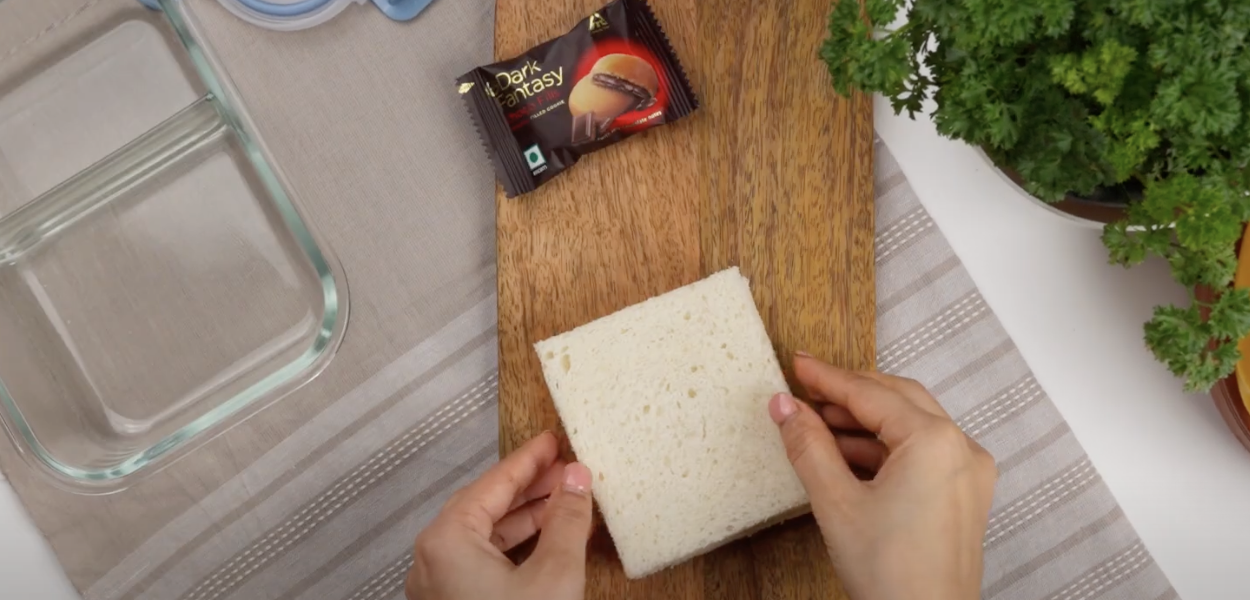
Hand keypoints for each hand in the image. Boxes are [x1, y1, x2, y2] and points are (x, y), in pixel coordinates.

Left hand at [406, 431, 594, 599]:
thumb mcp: (554, 574)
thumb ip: (566, 519)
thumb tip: (578, 476)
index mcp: (446, 541)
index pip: (493, 483)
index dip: (529, 459)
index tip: (553, 440)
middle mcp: (431, 560)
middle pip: (484, 506)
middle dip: (528, 486)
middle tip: (565, 470)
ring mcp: (438, 585)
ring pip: (482, 536)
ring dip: (523, 517)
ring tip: (562, 502)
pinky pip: (480, 561)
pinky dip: (512, 546)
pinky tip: (544, 541)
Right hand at [768, 354, 996, 599]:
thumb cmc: (892, 576)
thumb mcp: (836, 503)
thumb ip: (808, 446)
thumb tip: (785, 407)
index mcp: (935, 442)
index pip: (871, 393)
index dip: (828, 378)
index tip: (798, 364)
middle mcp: (961, 449)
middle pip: (897, 399)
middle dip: (848, 394)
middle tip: (806, 389)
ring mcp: (967, 474)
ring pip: (910, 426)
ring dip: (864, 424)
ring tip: (817, 428)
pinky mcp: (963, 497)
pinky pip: (922, 455)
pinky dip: (885, 450)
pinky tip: (848, 459)